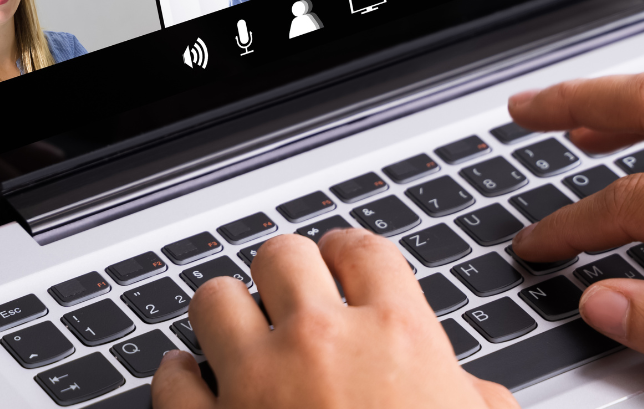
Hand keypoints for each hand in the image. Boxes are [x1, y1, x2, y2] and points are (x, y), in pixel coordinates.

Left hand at [151, 228, 515, 408]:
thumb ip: (471, 398)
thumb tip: (471, 392)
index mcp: (395, 334)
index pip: (360, 249)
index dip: (347, 252)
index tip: (340, 261)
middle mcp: (319, 343)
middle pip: (281, 257)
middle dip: (284, 275)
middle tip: (290, 297)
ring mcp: (256, 383)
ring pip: (214, 300)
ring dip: (226, 314)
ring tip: (238, 332)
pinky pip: (172, 379)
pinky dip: (178, 377)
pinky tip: (192, 383)